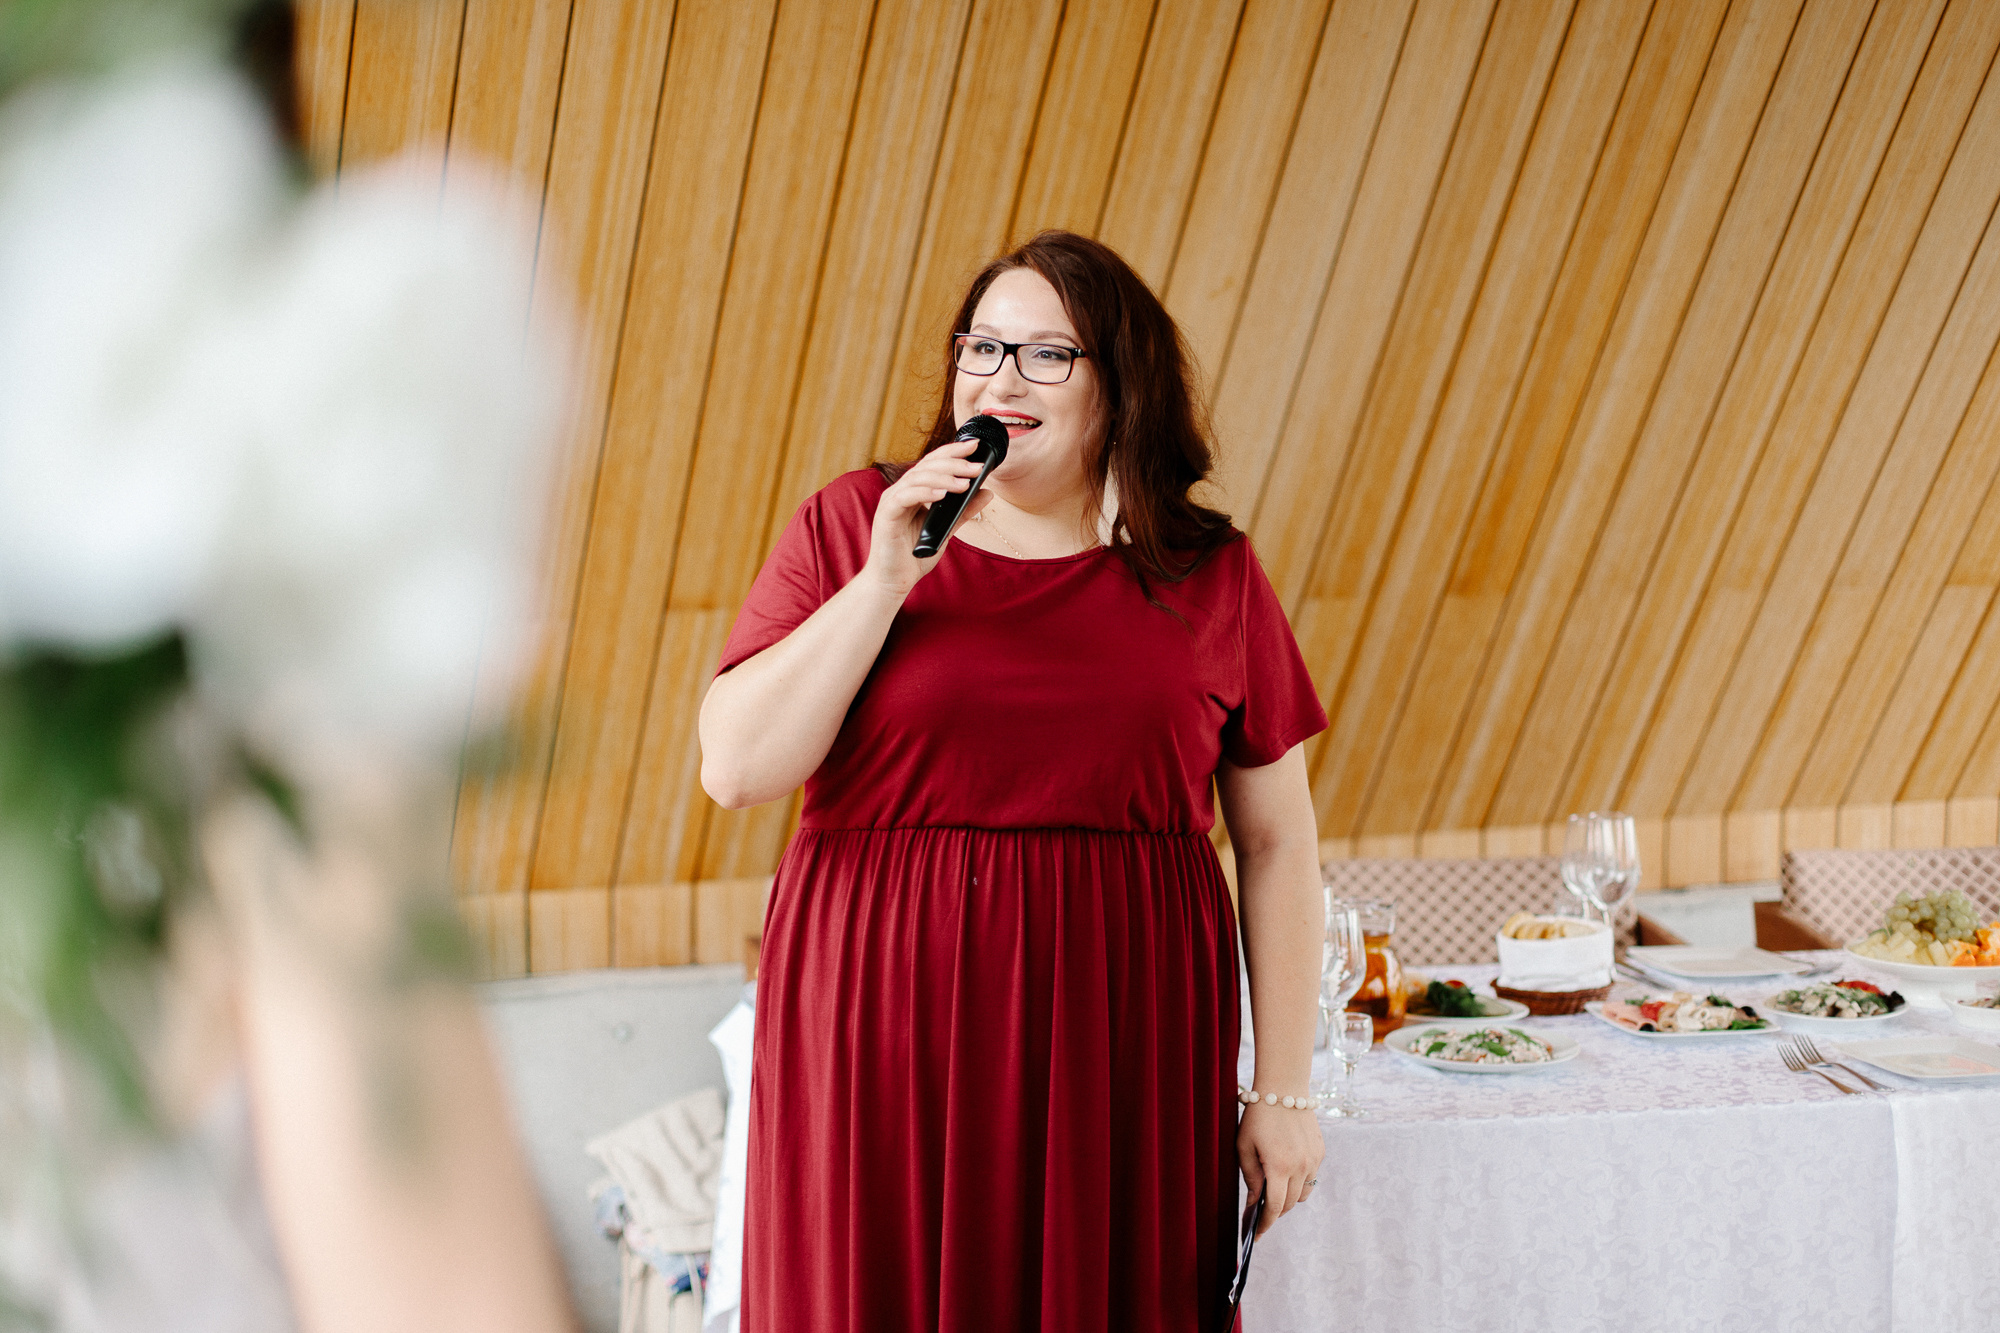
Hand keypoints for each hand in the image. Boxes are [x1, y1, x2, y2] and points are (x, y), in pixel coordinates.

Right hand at [866, 439, 993, 593]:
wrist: (894, 580)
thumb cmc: (915, 555)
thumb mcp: (946, 529)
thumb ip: (963, 511)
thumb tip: (987, 492)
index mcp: (913, 490)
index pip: (933, 463)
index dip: (953, 451)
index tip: (976, 446)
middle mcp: (900, 491)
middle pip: (927, 466)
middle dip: (954, 463)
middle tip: (977, 466)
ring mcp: (892, 501)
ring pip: (917, 478)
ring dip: (944, 478)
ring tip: (965, 483)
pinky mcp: (887, 515)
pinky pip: (905, 497)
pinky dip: (925, 493)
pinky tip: (942, 494)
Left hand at [1237, 1103, 1323, 1234]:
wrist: (1283, 1088)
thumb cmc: (1257, 1117)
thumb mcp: (1244, 1147)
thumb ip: (1250, 1178)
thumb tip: (1254, 1203)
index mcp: (1279, 1166)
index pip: (1275, 1207)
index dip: (1265, 1224)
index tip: (1256, 1235)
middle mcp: (1301, 1166)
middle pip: (1289, 1203)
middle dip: (1275, 1212)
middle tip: (1260, 1212)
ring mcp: (1313, 1160)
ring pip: (1303, 1194)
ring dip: (1289, 1198)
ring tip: (1273, 1192)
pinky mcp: (1320, 1152)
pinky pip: (1310, 1178)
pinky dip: (1299, 1182)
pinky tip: (1286, 1173)